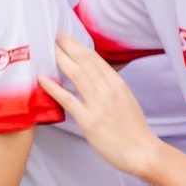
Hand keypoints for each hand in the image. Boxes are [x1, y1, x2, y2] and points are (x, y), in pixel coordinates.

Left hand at [42, 25, 159, 175]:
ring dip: (60, 58)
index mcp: (117, 84)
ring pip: (76, 74)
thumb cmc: (134, 128)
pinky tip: (42, 78)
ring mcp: (98, 104)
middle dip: (67, 45)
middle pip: (84, 61)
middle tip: (53, 33)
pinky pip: (68, 100)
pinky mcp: (89, 120)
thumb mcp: (126, 99)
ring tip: (47, 47)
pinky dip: (53, 88)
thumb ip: (110, 85)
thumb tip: (94, 73)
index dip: (78, 45)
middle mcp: (108, 90)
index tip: (65, 35)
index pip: (95, 59)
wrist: (143, 152)